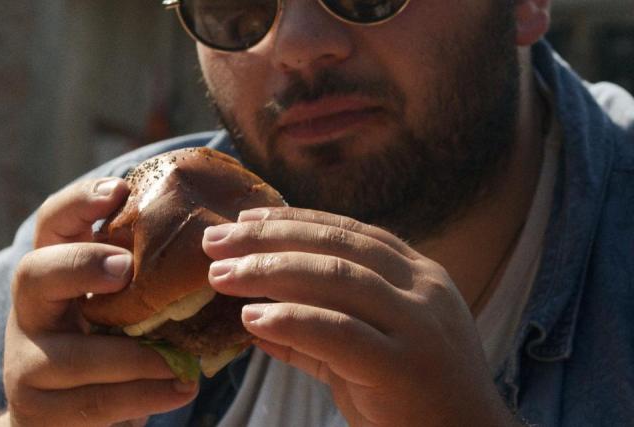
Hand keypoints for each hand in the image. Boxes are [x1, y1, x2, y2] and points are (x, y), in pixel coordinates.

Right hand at [2, 178, 197, 426]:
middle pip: (34, 274)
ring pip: (74, 357)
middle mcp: (31, 311)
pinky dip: (142, 397)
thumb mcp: (117, 307)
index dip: (79, 202)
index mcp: (53, 274)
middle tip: (126, 269)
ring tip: (184, 365)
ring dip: (136, 358)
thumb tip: (216, 236)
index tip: (120, 190)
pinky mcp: (37, 410)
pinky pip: (93, 404)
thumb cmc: (106, 347)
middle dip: (81, 265)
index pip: (51, 224)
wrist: (63, 418)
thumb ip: (143, 279)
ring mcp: (26, 362)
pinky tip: (181, 389)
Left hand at [202, 207, 517, 426]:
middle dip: (269, 239)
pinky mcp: (404, 366)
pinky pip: (338, 332)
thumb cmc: (413, 399)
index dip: (292, 221)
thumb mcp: (363, 353)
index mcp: (417, 276)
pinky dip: (291, 320)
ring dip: (270, 270)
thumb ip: (315, 331)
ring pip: (336, 278)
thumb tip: (253, 316)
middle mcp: (422, 289)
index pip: (348, 232)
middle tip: (214, 242)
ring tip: (221, 274)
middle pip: (336, 247)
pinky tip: (251, 317)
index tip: (244, 220)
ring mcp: (418, 325)